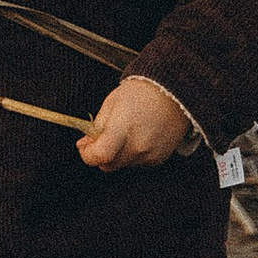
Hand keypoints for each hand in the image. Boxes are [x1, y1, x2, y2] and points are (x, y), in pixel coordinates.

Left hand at [78, 76, 195, 172]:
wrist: (174, 92)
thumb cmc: (141, 93)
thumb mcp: (112, 104)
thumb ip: (96, 127)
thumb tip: (85, 144)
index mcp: (123, 129)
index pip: (100, 155)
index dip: (87, 154)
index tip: (83, 145)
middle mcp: (138, 146)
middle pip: (108, 164)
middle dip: (100, 154)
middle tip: (101, 137)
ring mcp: (150, 154)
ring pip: (122, 165)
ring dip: (116, 155)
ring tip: (123, 133)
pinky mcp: (159, 158)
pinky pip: (137, 163)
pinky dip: (131, 154)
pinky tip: (137, 137)